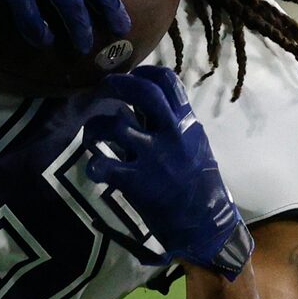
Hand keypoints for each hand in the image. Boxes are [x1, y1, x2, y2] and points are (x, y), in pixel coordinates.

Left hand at [83, 66, 251, 280]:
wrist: (206, 226)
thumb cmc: (201, 187)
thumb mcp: (195, 147)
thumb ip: (174, 127)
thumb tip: (148, 110)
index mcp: (187, 125)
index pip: (169, 83)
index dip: (145, 72)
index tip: (132, 74)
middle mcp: (172, 135)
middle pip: (143, 92)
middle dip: (117, 84)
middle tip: (102, 88)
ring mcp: (153, 157)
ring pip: (114, 125)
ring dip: (95, 127)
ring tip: (91, 136)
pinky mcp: (136, 181)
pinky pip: (104, 164)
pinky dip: (94, 165)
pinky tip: (96, 170)